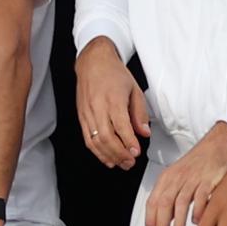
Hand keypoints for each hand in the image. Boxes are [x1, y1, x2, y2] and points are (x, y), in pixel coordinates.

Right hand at [75, 38, 150, 167]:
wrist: (93, 62)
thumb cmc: (114, 73)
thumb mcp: (134, 89)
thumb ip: (139, 113)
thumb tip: (144, 133)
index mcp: (113, 98)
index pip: (120, 125)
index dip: (128, 142)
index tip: (136, 152)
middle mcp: (98, 106)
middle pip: (106, 137)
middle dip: (119, 154)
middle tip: (131, 162)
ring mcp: (87, 112)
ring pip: (95, 141)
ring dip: (108, 156)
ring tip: (121, 164)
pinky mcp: (81, 117)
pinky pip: (87, 138)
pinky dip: (97, 152)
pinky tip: (107, 158)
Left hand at [144, 121, 226, 225]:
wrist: (216, 146)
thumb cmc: (196, 164)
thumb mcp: (177, 178)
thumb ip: (169, 196)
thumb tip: (163, 219)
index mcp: (166, 179)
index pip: (152, 201)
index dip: (150, 219)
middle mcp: (177, 179)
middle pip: (164, 203)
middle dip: (161, 223)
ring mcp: (192, 179)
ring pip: (180, 202)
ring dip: (178, 222)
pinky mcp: (208, 179)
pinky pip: (201, 197)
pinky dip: (197, 211)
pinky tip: (197, 222)